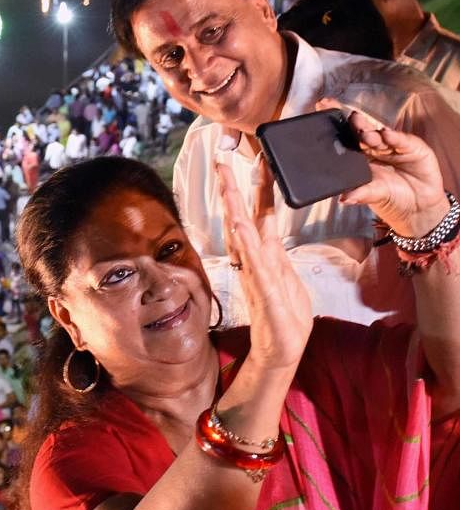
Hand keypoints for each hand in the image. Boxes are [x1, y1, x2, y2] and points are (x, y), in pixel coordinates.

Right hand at [217, 162, 311, 368]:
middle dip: (231, 190)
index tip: (257, 159)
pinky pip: (253, 263)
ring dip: (233, 210)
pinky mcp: (262, 291)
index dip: (257, 187)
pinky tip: (239, 226)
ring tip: (225, 186)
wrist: (281, 351)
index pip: (259, 214)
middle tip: (221, 162)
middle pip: (241, 218)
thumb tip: (268, 237)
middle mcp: (254, 261)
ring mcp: (256, 274)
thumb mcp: (287, 280)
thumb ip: (276, 256)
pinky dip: (245, 244)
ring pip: (242, 236)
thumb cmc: (284, 318)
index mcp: (265, 255)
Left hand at [322, 103, 449, 237]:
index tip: (323, 107)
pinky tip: (387, 135)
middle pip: (362, 132)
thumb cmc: (392, 198)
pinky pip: (401, 141)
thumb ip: (360, 194)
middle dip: (355, 124)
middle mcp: (375, 148)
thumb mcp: (374, 196)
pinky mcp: (412, 147)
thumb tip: (344, 199)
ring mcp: (393, 145)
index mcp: (360, 157)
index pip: (347, 139)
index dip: (336, 124)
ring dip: (371, 132)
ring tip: (364, 133)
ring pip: (380, 135)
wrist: (419, 207)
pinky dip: (394, 137)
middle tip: (350, 119)